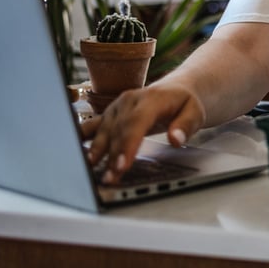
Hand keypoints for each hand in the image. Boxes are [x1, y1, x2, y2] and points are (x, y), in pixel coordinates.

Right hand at [80, 83, 205, 183]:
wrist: (176, 89)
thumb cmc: (185, 103)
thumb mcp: (195, 112)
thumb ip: (186, 126)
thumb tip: (175, 139)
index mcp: (151, 98)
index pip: (137, 122)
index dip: (128, 145)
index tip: (122, 165)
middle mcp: (129, 100)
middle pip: (118, 130)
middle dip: (112, 155)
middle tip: (110, 178)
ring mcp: (117, 107)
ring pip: (104, 130)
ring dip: (97, 152)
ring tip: (92, 171)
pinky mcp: (109, 114)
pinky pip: (93, 125)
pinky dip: (82, 137)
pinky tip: (73, 149)